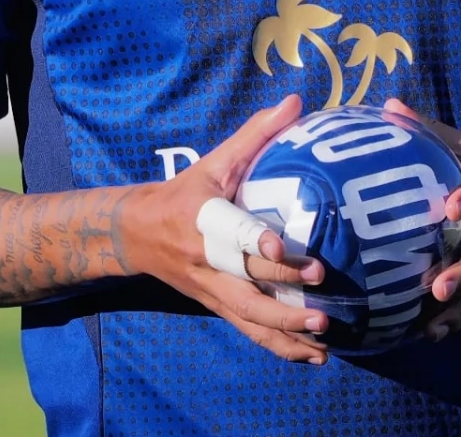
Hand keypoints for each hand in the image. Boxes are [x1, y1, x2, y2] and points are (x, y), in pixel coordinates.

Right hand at [119, 94, 330, 363]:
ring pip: (248, 320)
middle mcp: (207, 263)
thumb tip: (295, 102)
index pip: (231, 235)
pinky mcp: (217, 307)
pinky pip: (250, 331)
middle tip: (321, 298)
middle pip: (244, 288)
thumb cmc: (184, 193)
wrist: (137, 234)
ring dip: (286, 333)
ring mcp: (212, 291)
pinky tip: (313, 358)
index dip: (255, 243)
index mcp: (204, 223)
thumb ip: (255, 136)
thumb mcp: (213, 162)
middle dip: (282, 296)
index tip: (280, 247)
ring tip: (323, 341)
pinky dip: (281, 347)